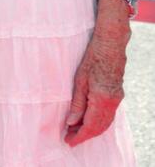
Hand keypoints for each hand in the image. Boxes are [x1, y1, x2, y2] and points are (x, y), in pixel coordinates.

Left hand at [65, 16, 129, 146]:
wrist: (110, 44)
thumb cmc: (92, 58)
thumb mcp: (80, 80)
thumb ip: (77, 103)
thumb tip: (71, 122)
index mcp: (101, 99)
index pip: (90, 126)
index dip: (79, 136)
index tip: (68, 141)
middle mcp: (112, 102)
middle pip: (98, 128)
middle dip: (84, 135)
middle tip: (69, 138)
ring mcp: (117, 99)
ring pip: (105, 124)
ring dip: (91, 130)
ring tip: (75, 131)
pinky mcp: (118, 96)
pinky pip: (109, 116)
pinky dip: (99, 123)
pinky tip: (88, 121)